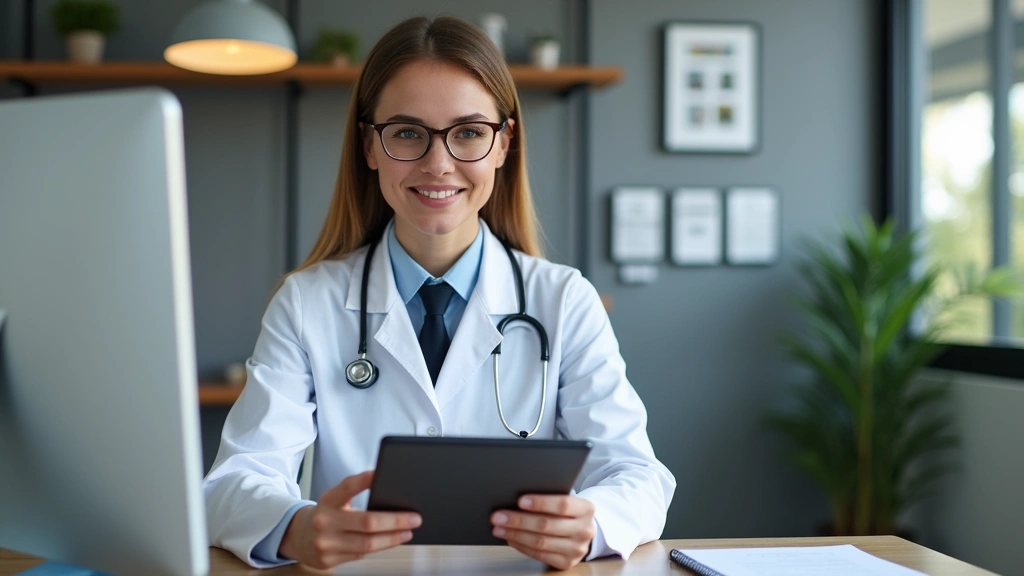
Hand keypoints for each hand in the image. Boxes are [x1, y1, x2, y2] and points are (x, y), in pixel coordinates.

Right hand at [278, 470, 421, 568]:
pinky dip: (379, 547)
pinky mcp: (329, 560)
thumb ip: (355, 493)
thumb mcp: (334, 499)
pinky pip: (361, 553)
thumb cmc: (325, 515)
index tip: (380, 474)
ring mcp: (326, 543)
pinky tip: (391, 541)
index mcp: (327, 500)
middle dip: (395, 520)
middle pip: (367, 522)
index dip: (364, 480)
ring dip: (392, 538)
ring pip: (367, 542)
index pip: (347, 487)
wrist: (298, 537)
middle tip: (414, 518)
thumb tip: (387, 487)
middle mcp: (324, 521)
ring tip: (407, 532)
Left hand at [491, 494, 595, 570]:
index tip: (520, 500)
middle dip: (519, 520)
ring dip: (515, 534)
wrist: (582, 532)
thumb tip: (515, 498)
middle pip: (547, 525)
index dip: (541, 503)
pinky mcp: (566, 562)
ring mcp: (576, 549)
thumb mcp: (566, 501)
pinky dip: (521, 546)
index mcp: (586, 509)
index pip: (563, 504)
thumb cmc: (567, 512)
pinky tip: (510, 538)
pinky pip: (539, 555)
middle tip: (498, 516)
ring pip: (541, 542)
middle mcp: (584, 530)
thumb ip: (549, 498)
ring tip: (499, 528)